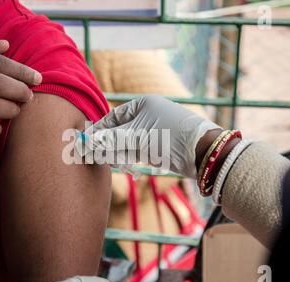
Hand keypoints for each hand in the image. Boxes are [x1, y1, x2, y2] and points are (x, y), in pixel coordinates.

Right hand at [81, 94, 219, 177]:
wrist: (204, 153)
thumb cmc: (170, 138)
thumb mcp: (136, 138)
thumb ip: (110, 141)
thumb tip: (85, 142)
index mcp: (143, 104)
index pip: (113, 117)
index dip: (99, 131)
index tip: (87, 143)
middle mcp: (148, 114)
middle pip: (120, 131)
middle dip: (110, 146)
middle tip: (100, 159)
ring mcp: (155, 130)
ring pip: (129, 143)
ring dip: (121, 155)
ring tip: (118, 166)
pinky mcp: (160, 145)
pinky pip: (139, 151)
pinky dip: (133, 159)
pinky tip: (131, 168)